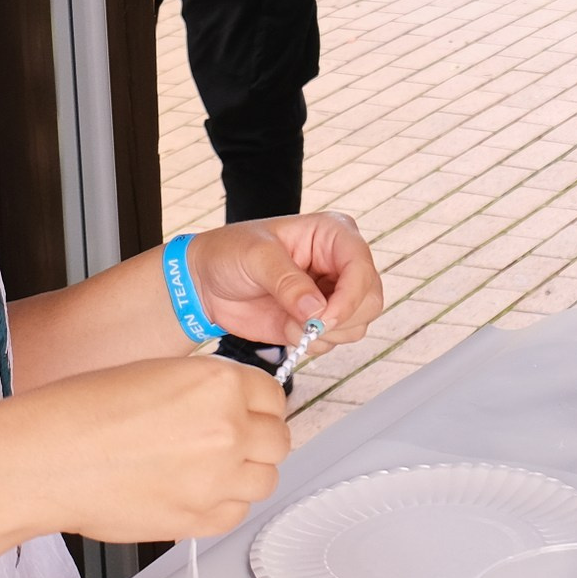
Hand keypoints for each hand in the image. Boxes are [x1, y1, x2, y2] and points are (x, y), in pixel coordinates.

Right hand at [13, 354, 290, 541]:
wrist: (48, 458)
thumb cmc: (84, 411)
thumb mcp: (158, 373)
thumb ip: (206, 392)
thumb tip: (235, 408)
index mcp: (219, 384)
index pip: (273, 396)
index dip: (259, 405)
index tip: (250, 412)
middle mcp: (228, 430)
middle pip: (278, 440)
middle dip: (258, 439)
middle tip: (231, 441)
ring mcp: (216, 479)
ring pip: (264, 481)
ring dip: (245, 474)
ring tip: (209, 468)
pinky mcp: (198, 519)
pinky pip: (236, 514)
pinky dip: (223, 505)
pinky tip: (194, 491)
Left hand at [189, 212, 384, 355]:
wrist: (205, 284)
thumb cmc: (229, 253)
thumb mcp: (255, 257)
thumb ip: (287, 282)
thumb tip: (317, 310)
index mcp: (332, 234)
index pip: (362, 266)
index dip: (351, 295)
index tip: (325, 316)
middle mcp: (339, 264)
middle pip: (370, 299)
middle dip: (341, 318)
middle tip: (308, 324)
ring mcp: (332, 294)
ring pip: (357, 324)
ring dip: (324, 333)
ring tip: (288, 320)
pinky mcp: (319, 321)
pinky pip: (334, 341)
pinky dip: (310, 343)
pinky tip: (285, 326)